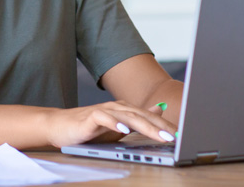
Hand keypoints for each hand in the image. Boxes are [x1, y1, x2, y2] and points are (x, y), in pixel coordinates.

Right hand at [45, 100, 176, 147]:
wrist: (61, 125)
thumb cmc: (90, 128)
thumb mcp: (118, 126)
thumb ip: (138, 119)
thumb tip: (159, 111)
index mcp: (125, 109)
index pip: (148, 117)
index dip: (165, 126)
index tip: (182, 135)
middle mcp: (116, 107)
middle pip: (141, 116)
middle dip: (160, 126)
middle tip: (176, 136)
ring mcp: (103, 110)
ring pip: (127, 116)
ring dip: (144, 125)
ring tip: (159, 135)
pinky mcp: (90, 116)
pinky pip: (104, 118)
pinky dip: (115, 123)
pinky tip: (124, 129)